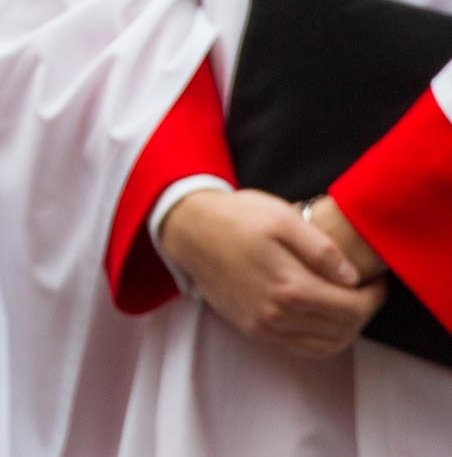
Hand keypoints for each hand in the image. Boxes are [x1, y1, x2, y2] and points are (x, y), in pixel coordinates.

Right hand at [158, 188, 387, 358]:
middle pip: (341, 330)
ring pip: (323, 346)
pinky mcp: (252, 329)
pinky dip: (320, 340)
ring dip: (345, 330)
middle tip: (365, 292)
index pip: (351, 308)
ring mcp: (263, 326)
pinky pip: (298, 348)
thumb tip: (351, 277)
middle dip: (362, 312)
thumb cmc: (236, 218)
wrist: (189, 230)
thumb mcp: (282, 217)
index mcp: (289, 286)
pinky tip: (322, 319)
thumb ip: (321, 249)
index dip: (373, 297)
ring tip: (347, 306)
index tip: (375, 281)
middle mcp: (276, 314)